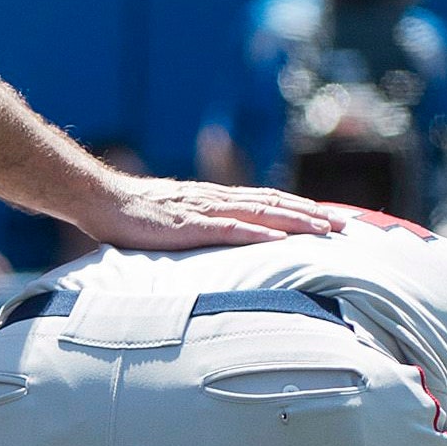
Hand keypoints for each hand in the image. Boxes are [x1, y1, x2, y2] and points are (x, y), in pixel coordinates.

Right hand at [75, 176, 339, 250]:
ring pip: (259, 212)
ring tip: (324, 229)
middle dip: (312, 214)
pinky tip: (277, 238)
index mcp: (216, 199)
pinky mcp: (187, 224)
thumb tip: (223, 246)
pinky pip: (227, 228)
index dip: (302, 208)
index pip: (268, 201)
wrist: (101, 200)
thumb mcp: (177, 222)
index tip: (332, 219)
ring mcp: (203, 210)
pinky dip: (255, 232)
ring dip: (295, 220)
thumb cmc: (134, 216)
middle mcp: (216, 199)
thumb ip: (202, 229)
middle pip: (274, 203)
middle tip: (346, 226)